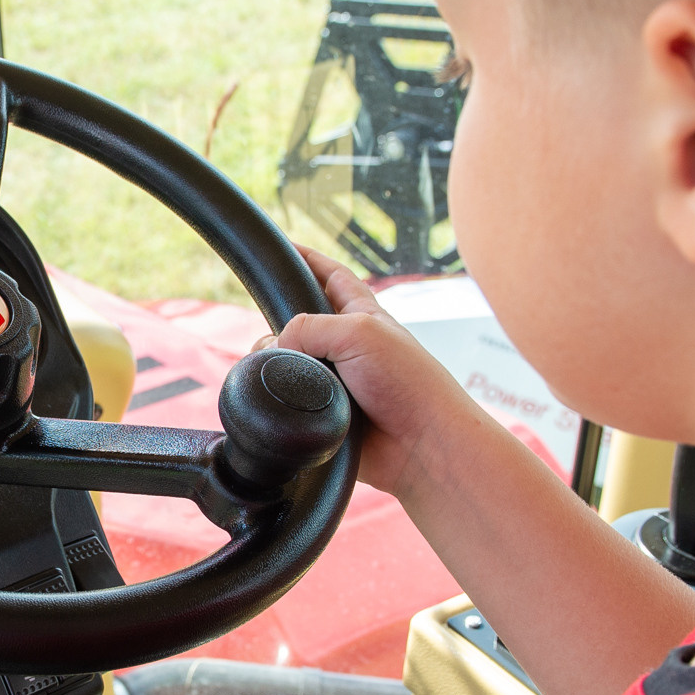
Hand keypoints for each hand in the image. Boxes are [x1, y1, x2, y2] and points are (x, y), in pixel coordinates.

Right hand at [274, 246, 483, 498]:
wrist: (422, 445)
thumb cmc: (409, 383)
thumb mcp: (358, 332)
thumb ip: (309, 327)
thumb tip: (274, 348)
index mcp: (362, 316)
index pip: (330, 276)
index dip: (308, 260)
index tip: (283, 248)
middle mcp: (347, 347)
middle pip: (298, 323)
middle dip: (279, 323)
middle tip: (272, 333)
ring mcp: (335, 382)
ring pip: (287, 364)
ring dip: (277, 366)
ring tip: (286, 375)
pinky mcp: (324, 415)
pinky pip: (289, 403)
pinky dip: (281, 401)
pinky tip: (282, 403)